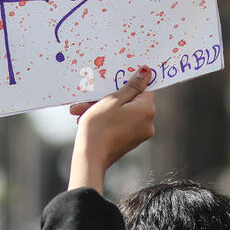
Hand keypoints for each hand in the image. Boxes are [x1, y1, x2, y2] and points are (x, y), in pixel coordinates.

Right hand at [67, 67, 155, 191]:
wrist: (90, 157)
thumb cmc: (100, 126)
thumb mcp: (113, 100)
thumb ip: (132, 85)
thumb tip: (147, 72)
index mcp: (148, 109)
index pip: (144, 88)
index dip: (127, 84)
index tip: (112, 83)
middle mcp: (148, 123)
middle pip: (130, 102)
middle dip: (107, 99)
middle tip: (88, 99)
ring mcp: (139, 134)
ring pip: (122, 113)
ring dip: (102, 109)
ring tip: (80, 111)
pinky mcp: (129, 142)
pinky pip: (119, 124)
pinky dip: (106, 120)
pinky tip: (86, 119)